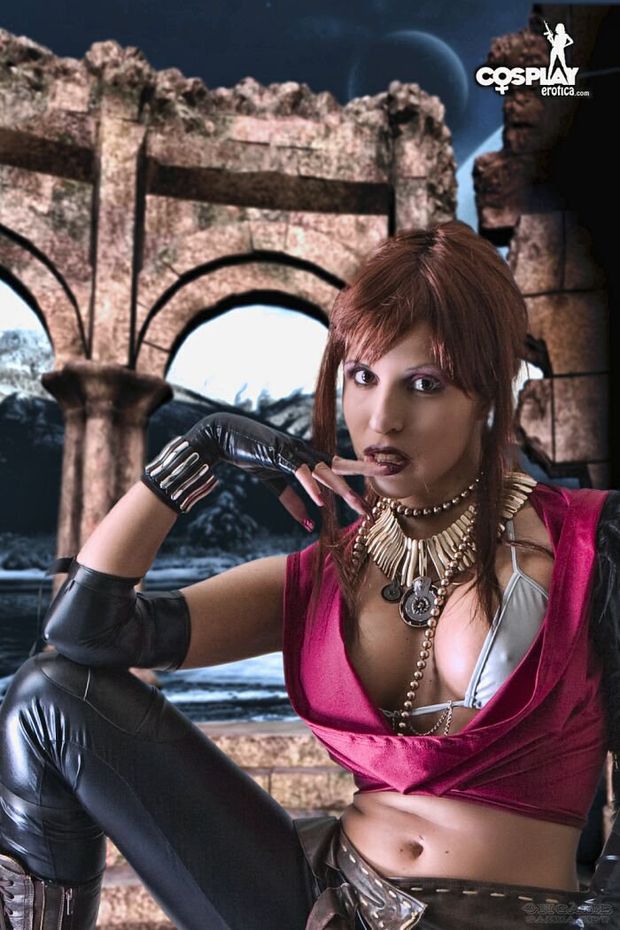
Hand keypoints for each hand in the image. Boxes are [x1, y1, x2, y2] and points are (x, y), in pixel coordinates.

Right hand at [184, 413, 381, 528]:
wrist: (225, 436)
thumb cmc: (251, 455)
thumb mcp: (274, 483)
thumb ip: (293, 503)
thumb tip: (309, 525)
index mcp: (307, 458)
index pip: (339, 466)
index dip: (361, 472)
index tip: (383, 477)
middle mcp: (305, 452)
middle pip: (341, 465)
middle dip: (365, 473)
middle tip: (389, 477)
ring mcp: (293, 452)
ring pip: (324, 471)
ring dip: (342, 489)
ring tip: (359, 506)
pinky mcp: (278, 454)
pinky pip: (299, 472)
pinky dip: (310, 487)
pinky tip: (320, 501)